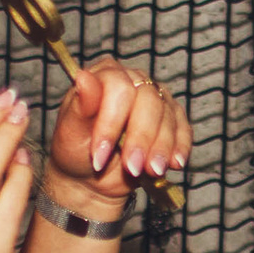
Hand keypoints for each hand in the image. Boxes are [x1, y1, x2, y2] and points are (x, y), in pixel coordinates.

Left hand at [41, 56, 190, 215]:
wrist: (92, 177)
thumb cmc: (76, 149)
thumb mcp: (70, 132)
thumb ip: (80, 106)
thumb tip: (83, 78)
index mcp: (105, 76)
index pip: (118, 87)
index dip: (111, 123)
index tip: (99, 155)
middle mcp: (134, 81)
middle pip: (149, 100)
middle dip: (141, 138)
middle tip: (131, 167)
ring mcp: (156, 99)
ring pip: (168, 116)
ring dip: (161, 147)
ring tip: (151, 171)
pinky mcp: (172, 119)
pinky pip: (183, 129)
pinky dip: (180, 147)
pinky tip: (173, 163)